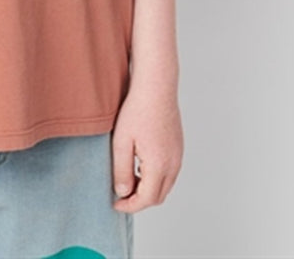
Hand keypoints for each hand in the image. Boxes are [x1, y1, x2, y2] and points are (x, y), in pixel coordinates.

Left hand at [110, 84, 183, 213]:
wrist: (156, 87)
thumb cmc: (137, 110)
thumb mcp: (121, 141)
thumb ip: (122, 170)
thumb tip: (123, 192)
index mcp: (159, 165)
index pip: (147, 199)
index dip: (130, 206)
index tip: (115, 203)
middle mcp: (173, 164)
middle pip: (158, 196)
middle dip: (139, 201)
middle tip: (121, 194)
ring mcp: (178, 156)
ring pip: (165, 185)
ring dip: (148, 189)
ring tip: (128, 179)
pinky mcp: (178, 147)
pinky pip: (169, 172)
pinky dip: (155, 178)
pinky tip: (140, 165)